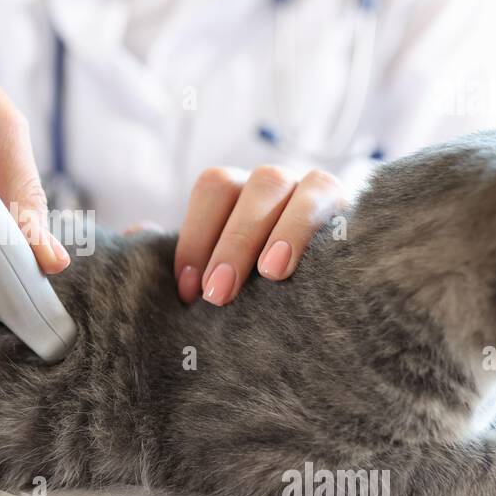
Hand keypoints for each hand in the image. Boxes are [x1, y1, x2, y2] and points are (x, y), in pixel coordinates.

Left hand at [174, 165, 343, 304]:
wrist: (327, 310)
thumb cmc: (256, 291)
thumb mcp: (217, 274)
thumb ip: (183, 255)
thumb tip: (136, 235)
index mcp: (241, 193)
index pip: (215, 189)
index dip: (197, 236)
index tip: (188, 292)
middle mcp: (282, 186)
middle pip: (255, 186)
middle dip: (233, 241)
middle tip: (217, 296)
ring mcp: (323, 195)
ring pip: (305, 189)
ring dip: (283, 230)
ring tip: (270, 274)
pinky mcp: (359, 218)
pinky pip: (345, 209)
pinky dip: (321, 233)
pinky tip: (314, 266)